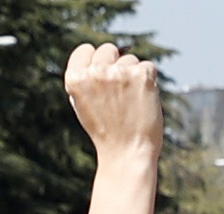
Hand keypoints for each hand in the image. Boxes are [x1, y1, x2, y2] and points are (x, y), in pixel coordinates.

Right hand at [63, 42, 161, 161]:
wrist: (127, 154)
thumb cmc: (106, 132)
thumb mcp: (84, 104)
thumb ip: (87, 79)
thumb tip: (97, 56)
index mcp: (76, 79)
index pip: (85, 50)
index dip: (94, 61)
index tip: (100, 74)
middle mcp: (96, 72)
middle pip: (108, 49)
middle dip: (114, 64)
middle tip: (118, 93)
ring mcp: (120, 72)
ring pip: (130, 59)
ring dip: (132, 76)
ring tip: (129, 103)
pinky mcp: (142, 75)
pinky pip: (147, 67)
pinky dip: (148, 82)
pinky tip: (142, 101)